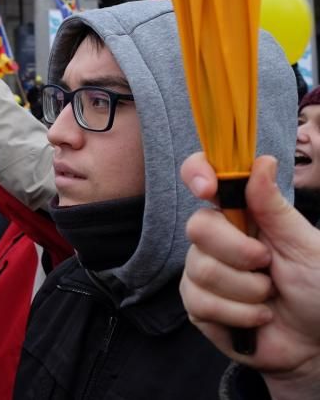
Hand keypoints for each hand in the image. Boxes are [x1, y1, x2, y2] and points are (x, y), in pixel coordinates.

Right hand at [180, 153, 319, 395]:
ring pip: (202, 269)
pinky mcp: (198, 304)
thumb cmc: (317, 288)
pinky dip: (239, 314)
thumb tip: (260, 162)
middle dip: (238, 251)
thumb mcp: (305, 246)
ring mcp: (202, 270)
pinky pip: (201, 303)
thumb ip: (275, 208)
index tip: (207, 188)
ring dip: (247, 290)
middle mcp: (216, 237)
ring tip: (269, 297)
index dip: (196, 174)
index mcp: (241, 212)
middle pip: (198, 227)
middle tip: (267, 264)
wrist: (316, 342)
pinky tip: (257, 318)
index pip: (202, 177)